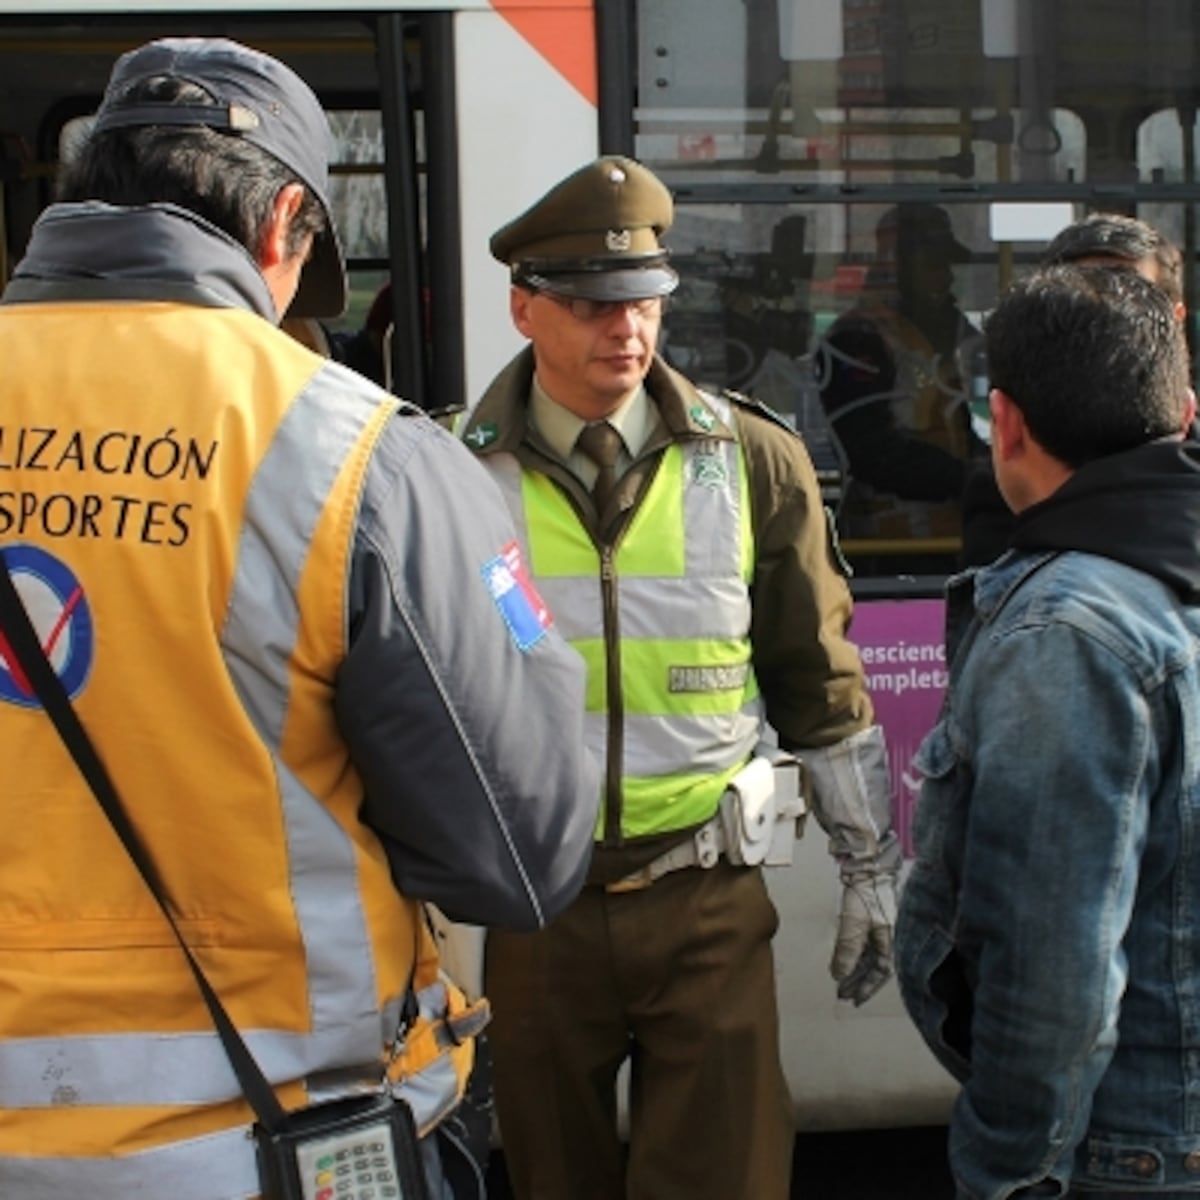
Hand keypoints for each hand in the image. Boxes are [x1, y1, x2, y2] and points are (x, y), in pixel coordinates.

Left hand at [831, 873, 896, 1005]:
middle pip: (874, 968)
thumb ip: (848, 951)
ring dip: (855, 970)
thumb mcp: (855, 925)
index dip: (867, 988)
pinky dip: (855, 956)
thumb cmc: (868, 894)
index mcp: (892, 943)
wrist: (869, 868)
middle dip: (858, 981)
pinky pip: (864, 946)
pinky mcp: (872, 922)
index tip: (854, 999)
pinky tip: (844, 963)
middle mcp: (888, 939)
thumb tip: (840, 975)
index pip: (881, 973)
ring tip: (840, 982)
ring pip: (868, 957)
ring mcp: (880, 930)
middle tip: (842, 994)